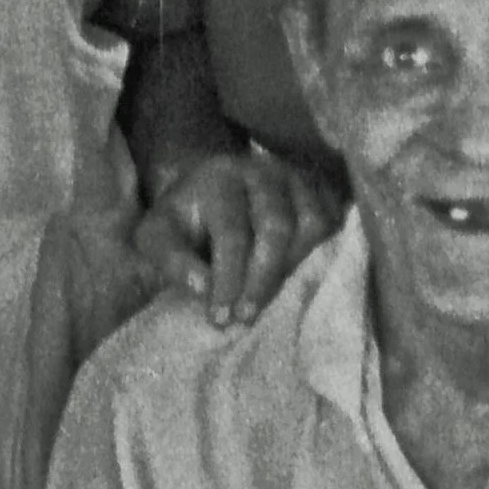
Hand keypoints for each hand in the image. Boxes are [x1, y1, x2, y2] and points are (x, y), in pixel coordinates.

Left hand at [134, 147, 342, 328]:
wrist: (211, 193)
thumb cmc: (184, 223)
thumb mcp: (157, 238)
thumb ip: (170, 261)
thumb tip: (204, 289)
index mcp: (219, 178)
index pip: (231, 232)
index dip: (228, 279)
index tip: (220, 317)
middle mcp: (262, 170)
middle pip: (276, 227)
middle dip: (261, 280)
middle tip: (246, 316)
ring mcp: (295, 177)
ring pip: (311, 225)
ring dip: (290, 268)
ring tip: (267, 296)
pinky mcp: (319, 190)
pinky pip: (332, 225)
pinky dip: (317, 254)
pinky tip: (291, 276)